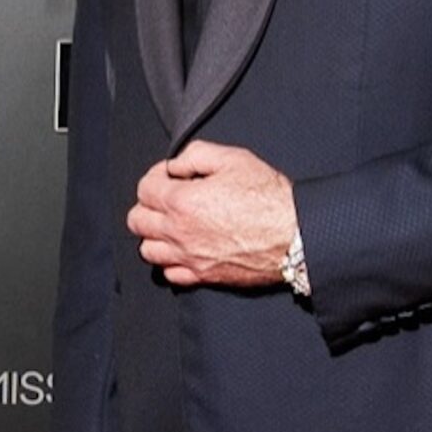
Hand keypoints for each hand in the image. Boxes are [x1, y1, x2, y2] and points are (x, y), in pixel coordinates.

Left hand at [126, 139, 295, 287]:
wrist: (294, 235)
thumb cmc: (268, 197)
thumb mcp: (233, 159)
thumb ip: (195, 155)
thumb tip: (176, 165)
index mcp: (182, 201)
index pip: (144, 189)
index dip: (156, 176)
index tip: (173, 175)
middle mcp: (178, 232)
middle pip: (137, 221)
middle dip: (149, 205)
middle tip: (170, 198)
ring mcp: (189, 258)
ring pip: (148, 250)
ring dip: (155, 235)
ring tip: (174, 224)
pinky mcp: (203, 276)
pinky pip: (169, 274)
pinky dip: (170, 261)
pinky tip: (185, 248)